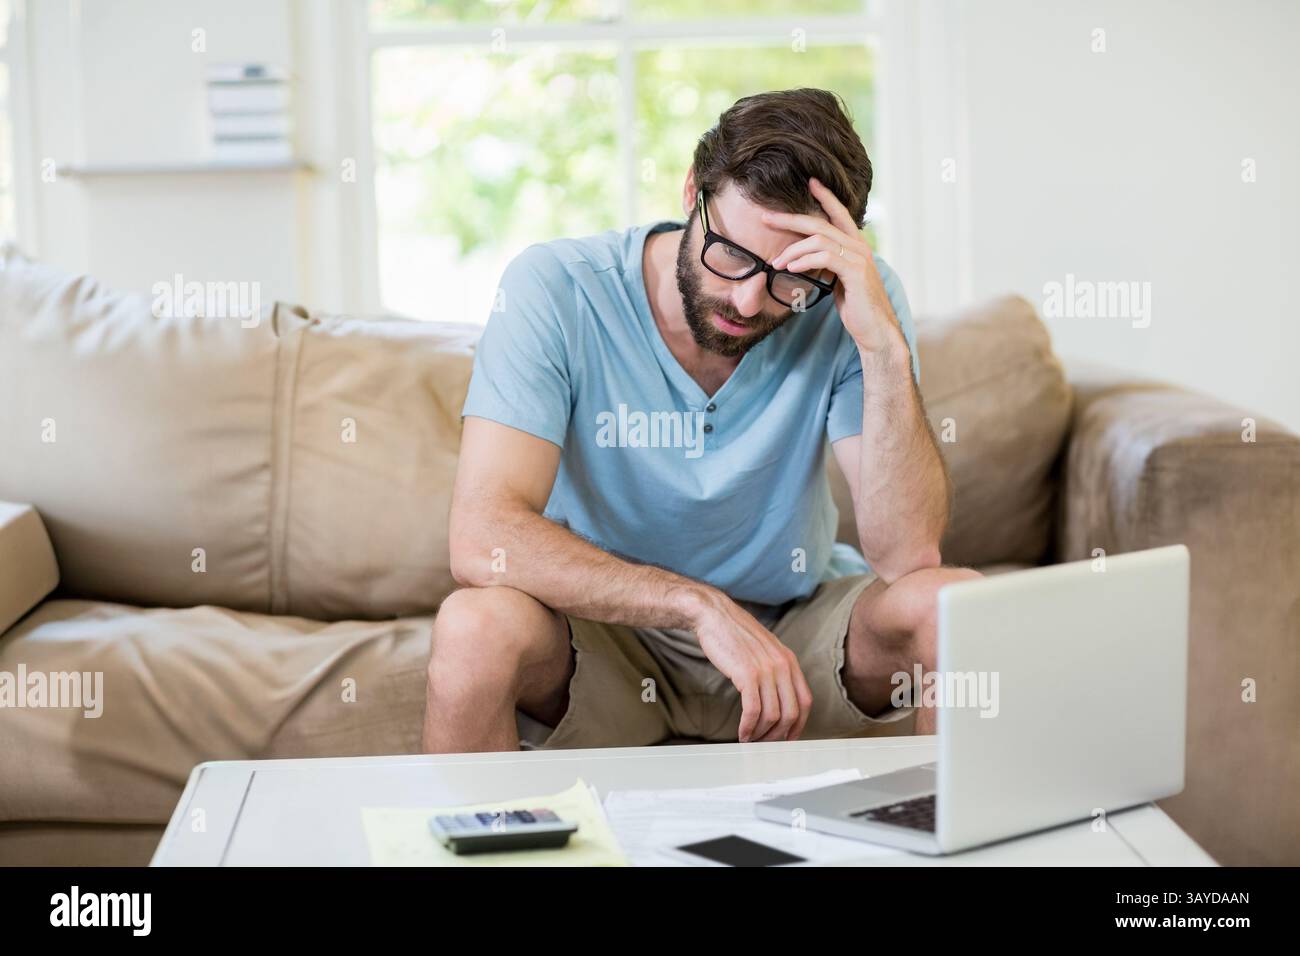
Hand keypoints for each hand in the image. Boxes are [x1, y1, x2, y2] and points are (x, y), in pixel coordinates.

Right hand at [683, 588, 814, 741]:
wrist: (715, 615)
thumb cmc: (735, 635)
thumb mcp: (765, 650)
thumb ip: (775, 671)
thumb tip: (777, 702)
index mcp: (789, 661)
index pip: (805, 702)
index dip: (798, 725)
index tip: (787, 738)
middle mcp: (782, 666)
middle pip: (791, 713)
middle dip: (779, 735)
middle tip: (765, 745)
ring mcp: (766, 670)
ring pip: (773, 715)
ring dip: (762, 735)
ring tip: (751, 740)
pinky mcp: (747, 674)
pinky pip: (753, 710)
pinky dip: (748, 727)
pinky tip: (742, 733)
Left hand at [764, 177, 907, 357]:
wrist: (875, 329)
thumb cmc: (857, 307)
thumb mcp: (840, 280)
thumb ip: (829, 264)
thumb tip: (806, 259)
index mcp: (855, 245)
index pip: (839, 213)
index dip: (825, 196)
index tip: (809, 182)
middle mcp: (859, 246)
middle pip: (820, 222)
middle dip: (790, 219)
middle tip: (766, 219)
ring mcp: (859, 257)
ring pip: (819, 239)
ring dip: (792, 249)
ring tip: (775, 262)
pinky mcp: (855, 272)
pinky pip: (825, 257)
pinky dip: (804, 260)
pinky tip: (791, 268)